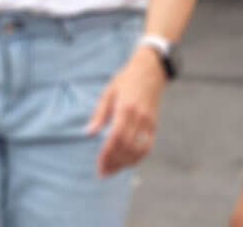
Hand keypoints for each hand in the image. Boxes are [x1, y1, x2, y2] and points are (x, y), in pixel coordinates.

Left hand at [86, 47, 165, 176]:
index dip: (107, 154)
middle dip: (114, 162)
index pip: (115, 137)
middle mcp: (138, 116)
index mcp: (125, 107)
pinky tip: (127, 162)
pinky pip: (147, 146)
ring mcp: (148, 121)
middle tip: (102, 172)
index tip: (98, 165)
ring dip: (125, 163)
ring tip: (112, 170)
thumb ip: (99, 113)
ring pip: (138, 149)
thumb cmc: (126, 80)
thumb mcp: (108, 92)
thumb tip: (88, 133)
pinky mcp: (154, 124)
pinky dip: (138, 157)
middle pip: (126, 146)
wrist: (150, 69)